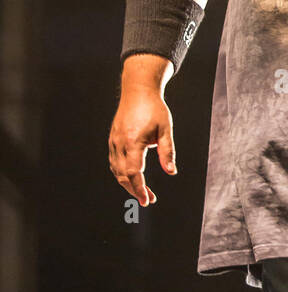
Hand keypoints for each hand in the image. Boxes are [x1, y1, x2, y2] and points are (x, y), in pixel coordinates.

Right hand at [108, 83, 176, 206]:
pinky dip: (121, 173)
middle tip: (149, 199)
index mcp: (133, 141)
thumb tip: (171, 172)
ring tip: (143, 191)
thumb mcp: (165, 129)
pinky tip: (132, 177)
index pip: (133, 172)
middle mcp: (119, 143)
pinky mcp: (112, 139)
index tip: (147, 201)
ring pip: (116, 170)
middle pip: (122, 175)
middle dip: (135, 190)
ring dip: (127, 183)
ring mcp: (113, 141)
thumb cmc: (154, 109)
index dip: (139, 189)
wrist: (138, 90)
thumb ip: (167, 151)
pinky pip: (114, 161)